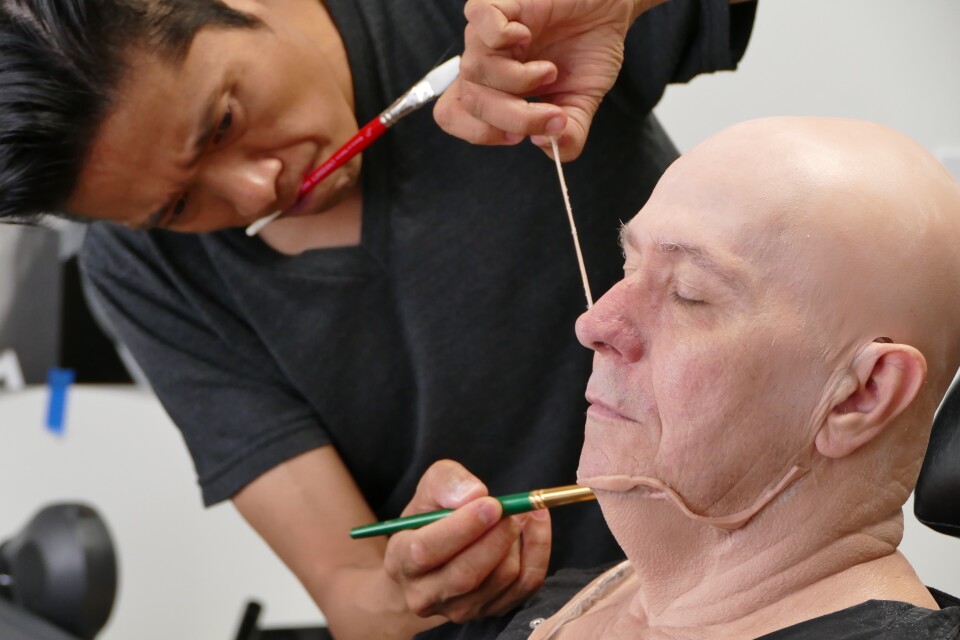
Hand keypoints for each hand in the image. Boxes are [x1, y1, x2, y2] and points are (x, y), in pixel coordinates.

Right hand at [383, 460, 551, 622]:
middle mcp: (425, 594)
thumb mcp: (431, 488)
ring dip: (515, 541)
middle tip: (510, 509)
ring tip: (515, 513)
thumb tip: (474, 494)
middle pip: (466, 574)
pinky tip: (534, 523)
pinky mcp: (492, 610)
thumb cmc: (432, 515)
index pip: (426, 551)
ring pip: (500, 578)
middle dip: (496, 537)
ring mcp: (460, 609)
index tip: (490, 504)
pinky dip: (537, 549)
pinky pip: (526, 584)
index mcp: (401, 561)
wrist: (438, 553)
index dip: (462, 527)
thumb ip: (447, 482)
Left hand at [435, 0, 664, 160]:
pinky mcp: (499, 2)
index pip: (452, 115)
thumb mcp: (583, 103)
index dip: (480, 133)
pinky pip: (481, 22)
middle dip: (512, 118)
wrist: (612, 9)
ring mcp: (487, 32)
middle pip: (469, 101)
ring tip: (550, 72)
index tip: (519, 136)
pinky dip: (505, 37)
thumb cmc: (589, 49)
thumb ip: (568, 135)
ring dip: (518, 81)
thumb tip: (546, 144)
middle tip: (551, 114)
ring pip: (474, 69)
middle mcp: (484, 61)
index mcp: (493, 88)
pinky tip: (528, 36)